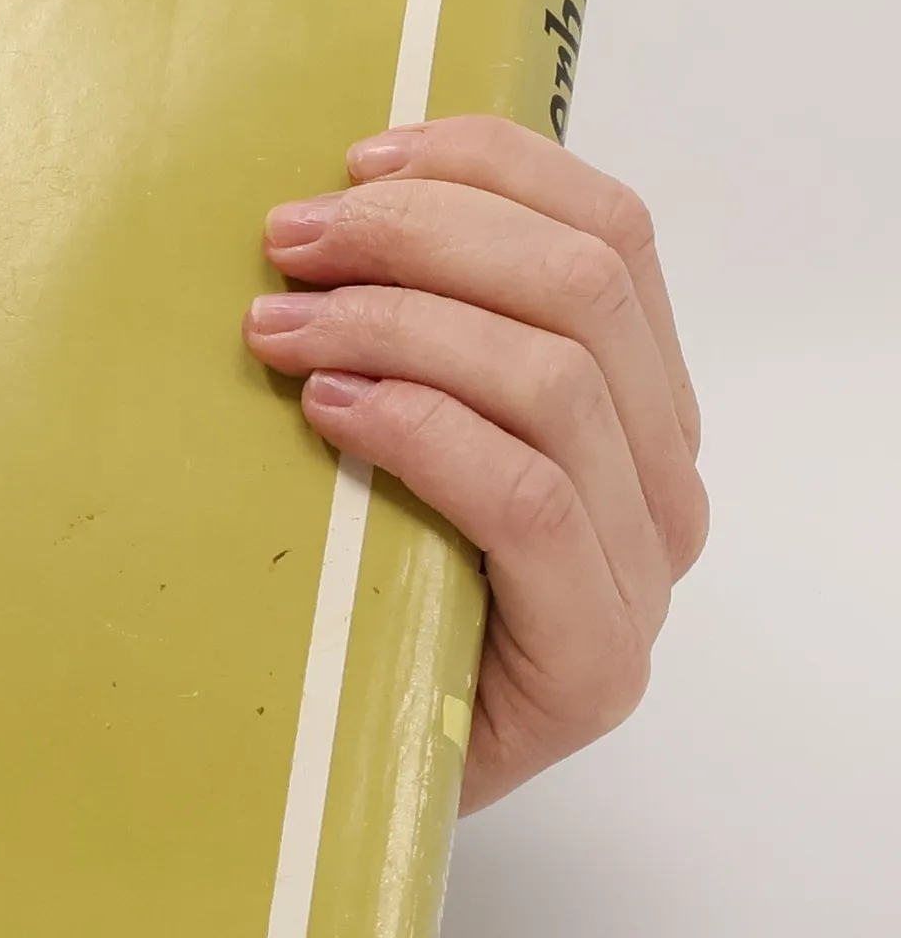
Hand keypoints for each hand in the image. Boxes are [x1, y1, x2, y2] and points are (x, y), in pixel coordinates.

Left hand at [242, 115, 706, 811]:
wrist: (359, 778)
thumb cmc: (368, 592)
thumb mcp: (400, 436)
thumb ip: (423, 338)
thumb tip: (337, 204)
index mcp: (638, 405)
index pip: (611, 235)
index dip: (488, 171)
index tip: (357, 160)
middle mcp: (661, 480)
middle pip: (580, 288)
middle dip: (421, 236)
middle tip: (289, 241)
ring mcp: (639, 573)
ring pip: (553, 379)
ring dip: (398, 322)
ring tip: (277, 325)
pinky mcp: (592, 661)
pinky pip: (525, 497)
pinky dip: (422, 429)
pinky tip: (327, 410)